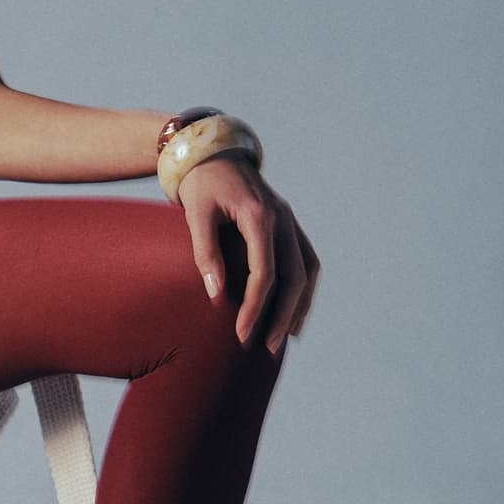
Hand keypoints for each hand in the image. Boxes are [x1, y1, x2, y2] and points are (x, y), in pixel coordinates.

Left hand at [177, 153, 318, 352]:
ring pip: (308, 270)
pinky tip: (296, 311)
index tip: (241, 334)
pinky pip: (306, 260)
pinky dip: (305, 288)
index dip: (254, 307)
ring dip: (301, 306)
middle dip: (283, 316)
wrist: (214, 154)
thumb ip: (205, 253)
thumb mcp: (195, 214)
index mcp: (260, 216)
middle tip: (269, 348)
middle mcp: (283, 218)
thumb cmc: (201, 185)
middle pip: (294, 277)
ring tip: (288, 338)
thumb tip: (216, 294)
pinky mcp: (289, 224)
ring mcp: (290, 221)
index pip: (264, 273)